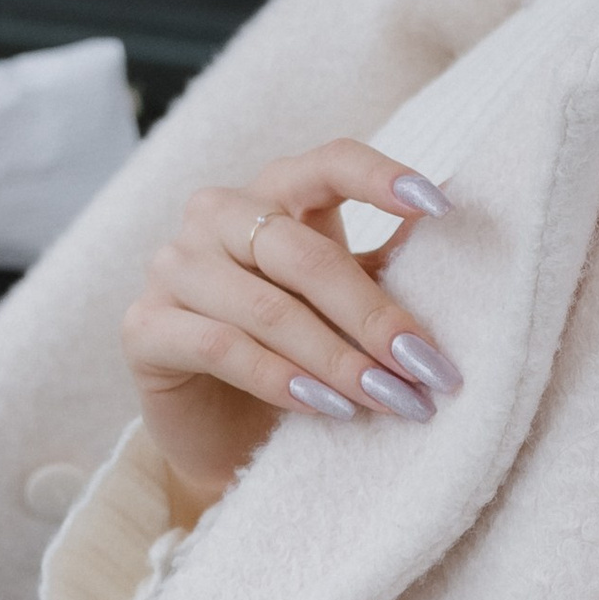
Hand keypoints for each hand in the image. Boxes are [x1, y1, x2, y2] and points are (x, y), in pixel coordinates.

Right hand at [119, 139, 460, 514]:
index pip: (327, 163)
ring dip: (337, 359)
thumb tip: (454, 229)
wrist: (225, 437)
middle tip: (428, 366)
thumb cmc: (296, 356)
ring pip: (267, 307)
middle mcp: (216, 215)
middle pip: (303, 252)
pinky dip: (281, 379)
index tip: (441, 207)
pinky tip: (327, 408)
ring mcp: (172, 266)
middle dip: (374, 315)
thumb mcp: (348, 306)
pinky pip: (221, 346)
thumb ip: (386, 266)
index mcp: (273, 195)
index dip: (381, 177)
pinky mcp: (144, 326)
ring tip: (391, 399)